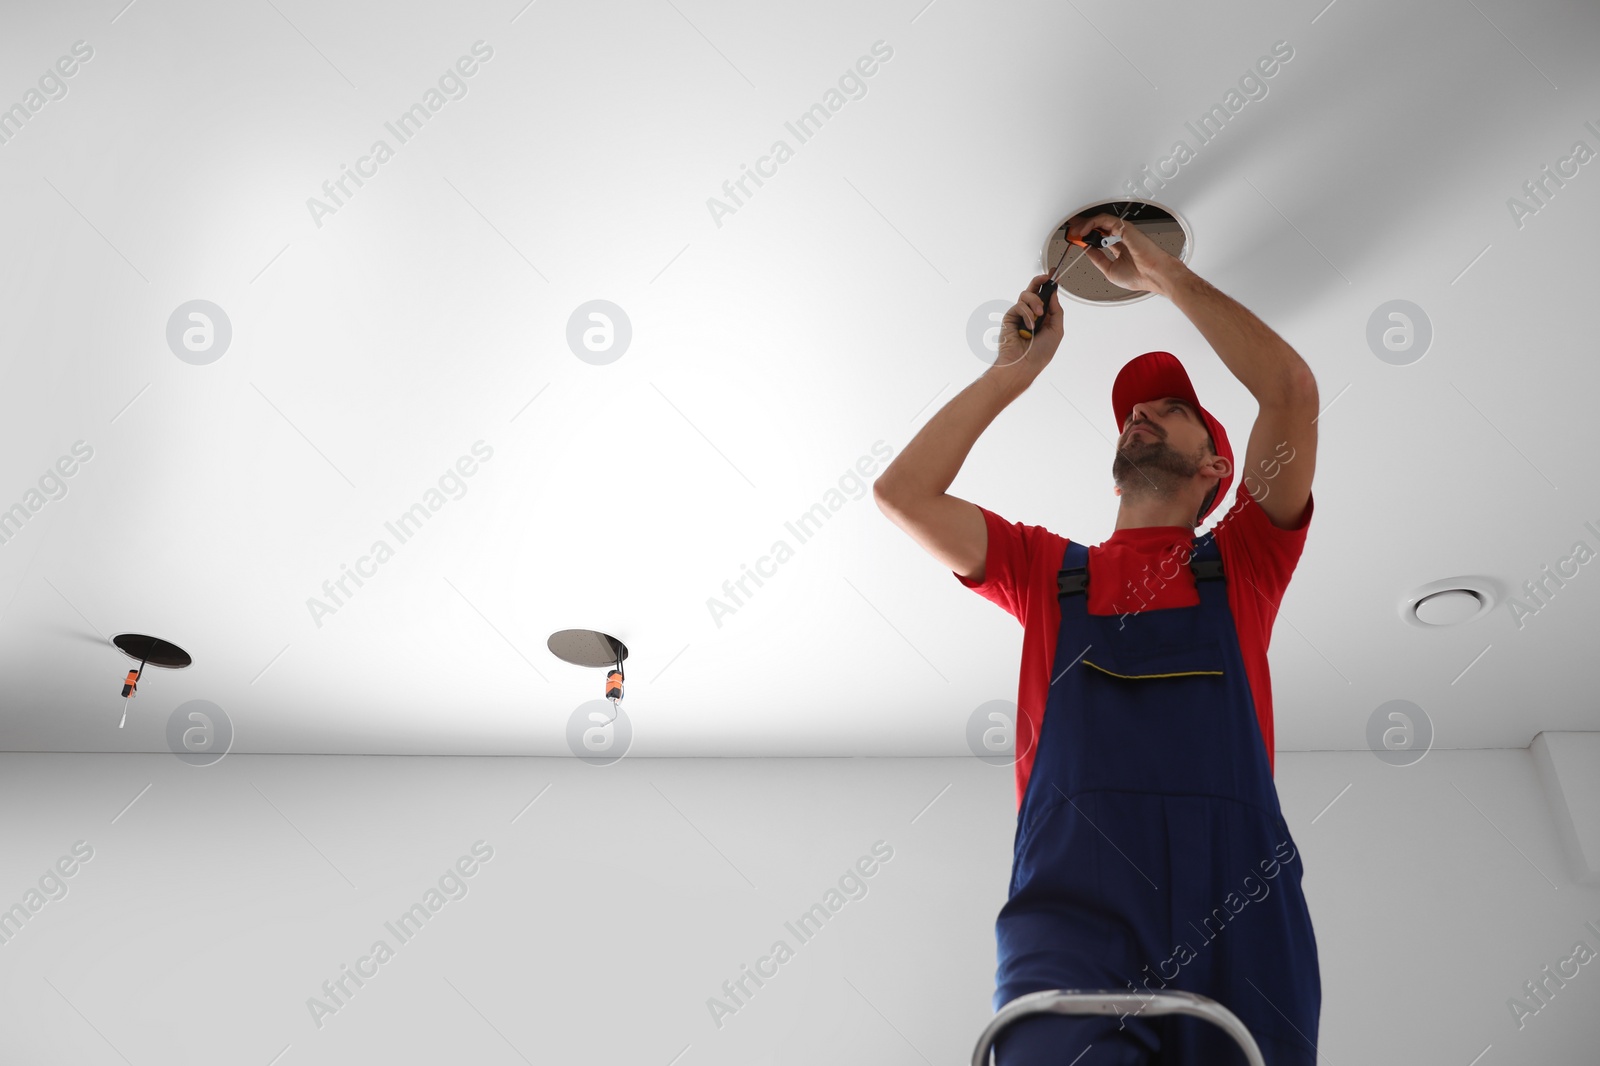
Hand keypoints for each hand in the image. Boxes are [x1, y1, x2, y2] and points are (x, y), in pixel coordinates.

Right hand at [994, 274, 1062, 374]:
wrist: (1024, 365)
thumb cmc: (1040, 353)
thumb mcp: (1056, 330)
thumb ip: (1056, 311)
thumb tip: (1054, 294)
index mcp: (1043, 317)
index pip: (1046, 297)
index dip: (1050, 286)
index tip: (1055, 274)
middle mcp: (1031, 314)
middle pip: (1033, 290)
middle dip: (1040, 281)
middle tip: (1046, 277)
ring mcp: (1020, 315)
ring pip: (1026, 295)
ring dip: (1035, 302)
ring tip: (1039, 314)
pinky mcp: (1010, 317)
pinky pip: (1019, 306)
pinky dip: (1027, 314)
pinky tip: (1029, 326)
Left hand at [1067, 213, 1185, 295]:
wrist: (1154, 275)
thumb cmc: (1140, 276)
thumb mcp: (1110, 270)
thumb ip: (1098, 259)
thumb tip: (1087, 251)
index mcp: (1120, 248)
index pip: (1099, 239)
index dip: (1086, 238)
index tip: (1076, 240)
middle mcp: (1121, 238)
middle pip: (1098, 228)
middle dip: (1083, 228)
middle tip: (1071, 231)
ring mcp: (1123, 232)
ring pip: (1099, 222)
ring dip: (1084, 225)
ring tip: (1075, 232)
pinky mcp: (1124, 227)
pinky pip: (1104, 220)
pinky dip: (1092, 223)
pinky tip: (1084, 230)